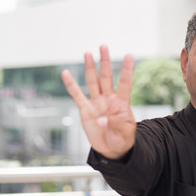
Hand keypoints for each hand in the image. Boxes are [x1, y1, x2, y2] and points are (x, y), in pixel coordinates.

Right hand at [61, 45, 135, 159]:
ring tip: (87, 53)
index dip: (127, 70)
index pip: (124, 83)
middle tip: (103, 46)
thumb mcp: (125, 133)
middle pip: (106, 77)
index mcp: (122, 103)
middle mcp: (108, 99)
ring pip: (92, 82)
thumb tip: (100, 119)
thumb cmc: (122, 139)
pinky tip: (65, 73)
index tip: (130, 55)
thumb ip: (115, 125)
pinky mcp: (85, 110)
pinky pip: (77, 96)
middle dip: (105, 61)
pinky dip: (71, 85)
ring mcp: (96, 103)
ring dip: (90, 68)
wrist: (112, 150)